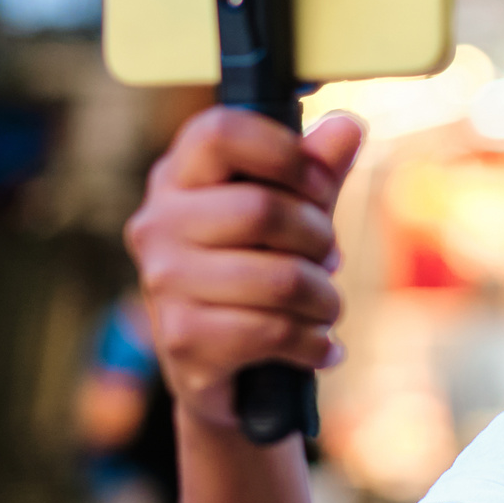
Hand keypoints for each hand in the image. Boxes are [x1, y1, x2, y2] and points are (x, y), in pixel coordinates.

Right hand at [125, 108, 365, 429]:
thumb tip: (346, 127)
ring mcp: (163, 283)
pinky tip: (318, 347)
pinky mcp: (182, 339)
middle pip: (263, 210)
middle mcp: (157, 223)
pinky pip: (273, 331)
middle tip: (329, 260)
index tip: (319, 187)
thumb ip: (316, 170)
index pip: (222, 132)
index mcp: (179, 177)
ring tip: (326, 309)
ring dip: (324, 300)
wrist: (229, 375)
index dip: (287, 155)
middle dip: (319, 240)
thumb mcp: (292, 214)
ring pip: (279, 278)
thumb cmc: (258, 275)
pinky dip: (314, 343)